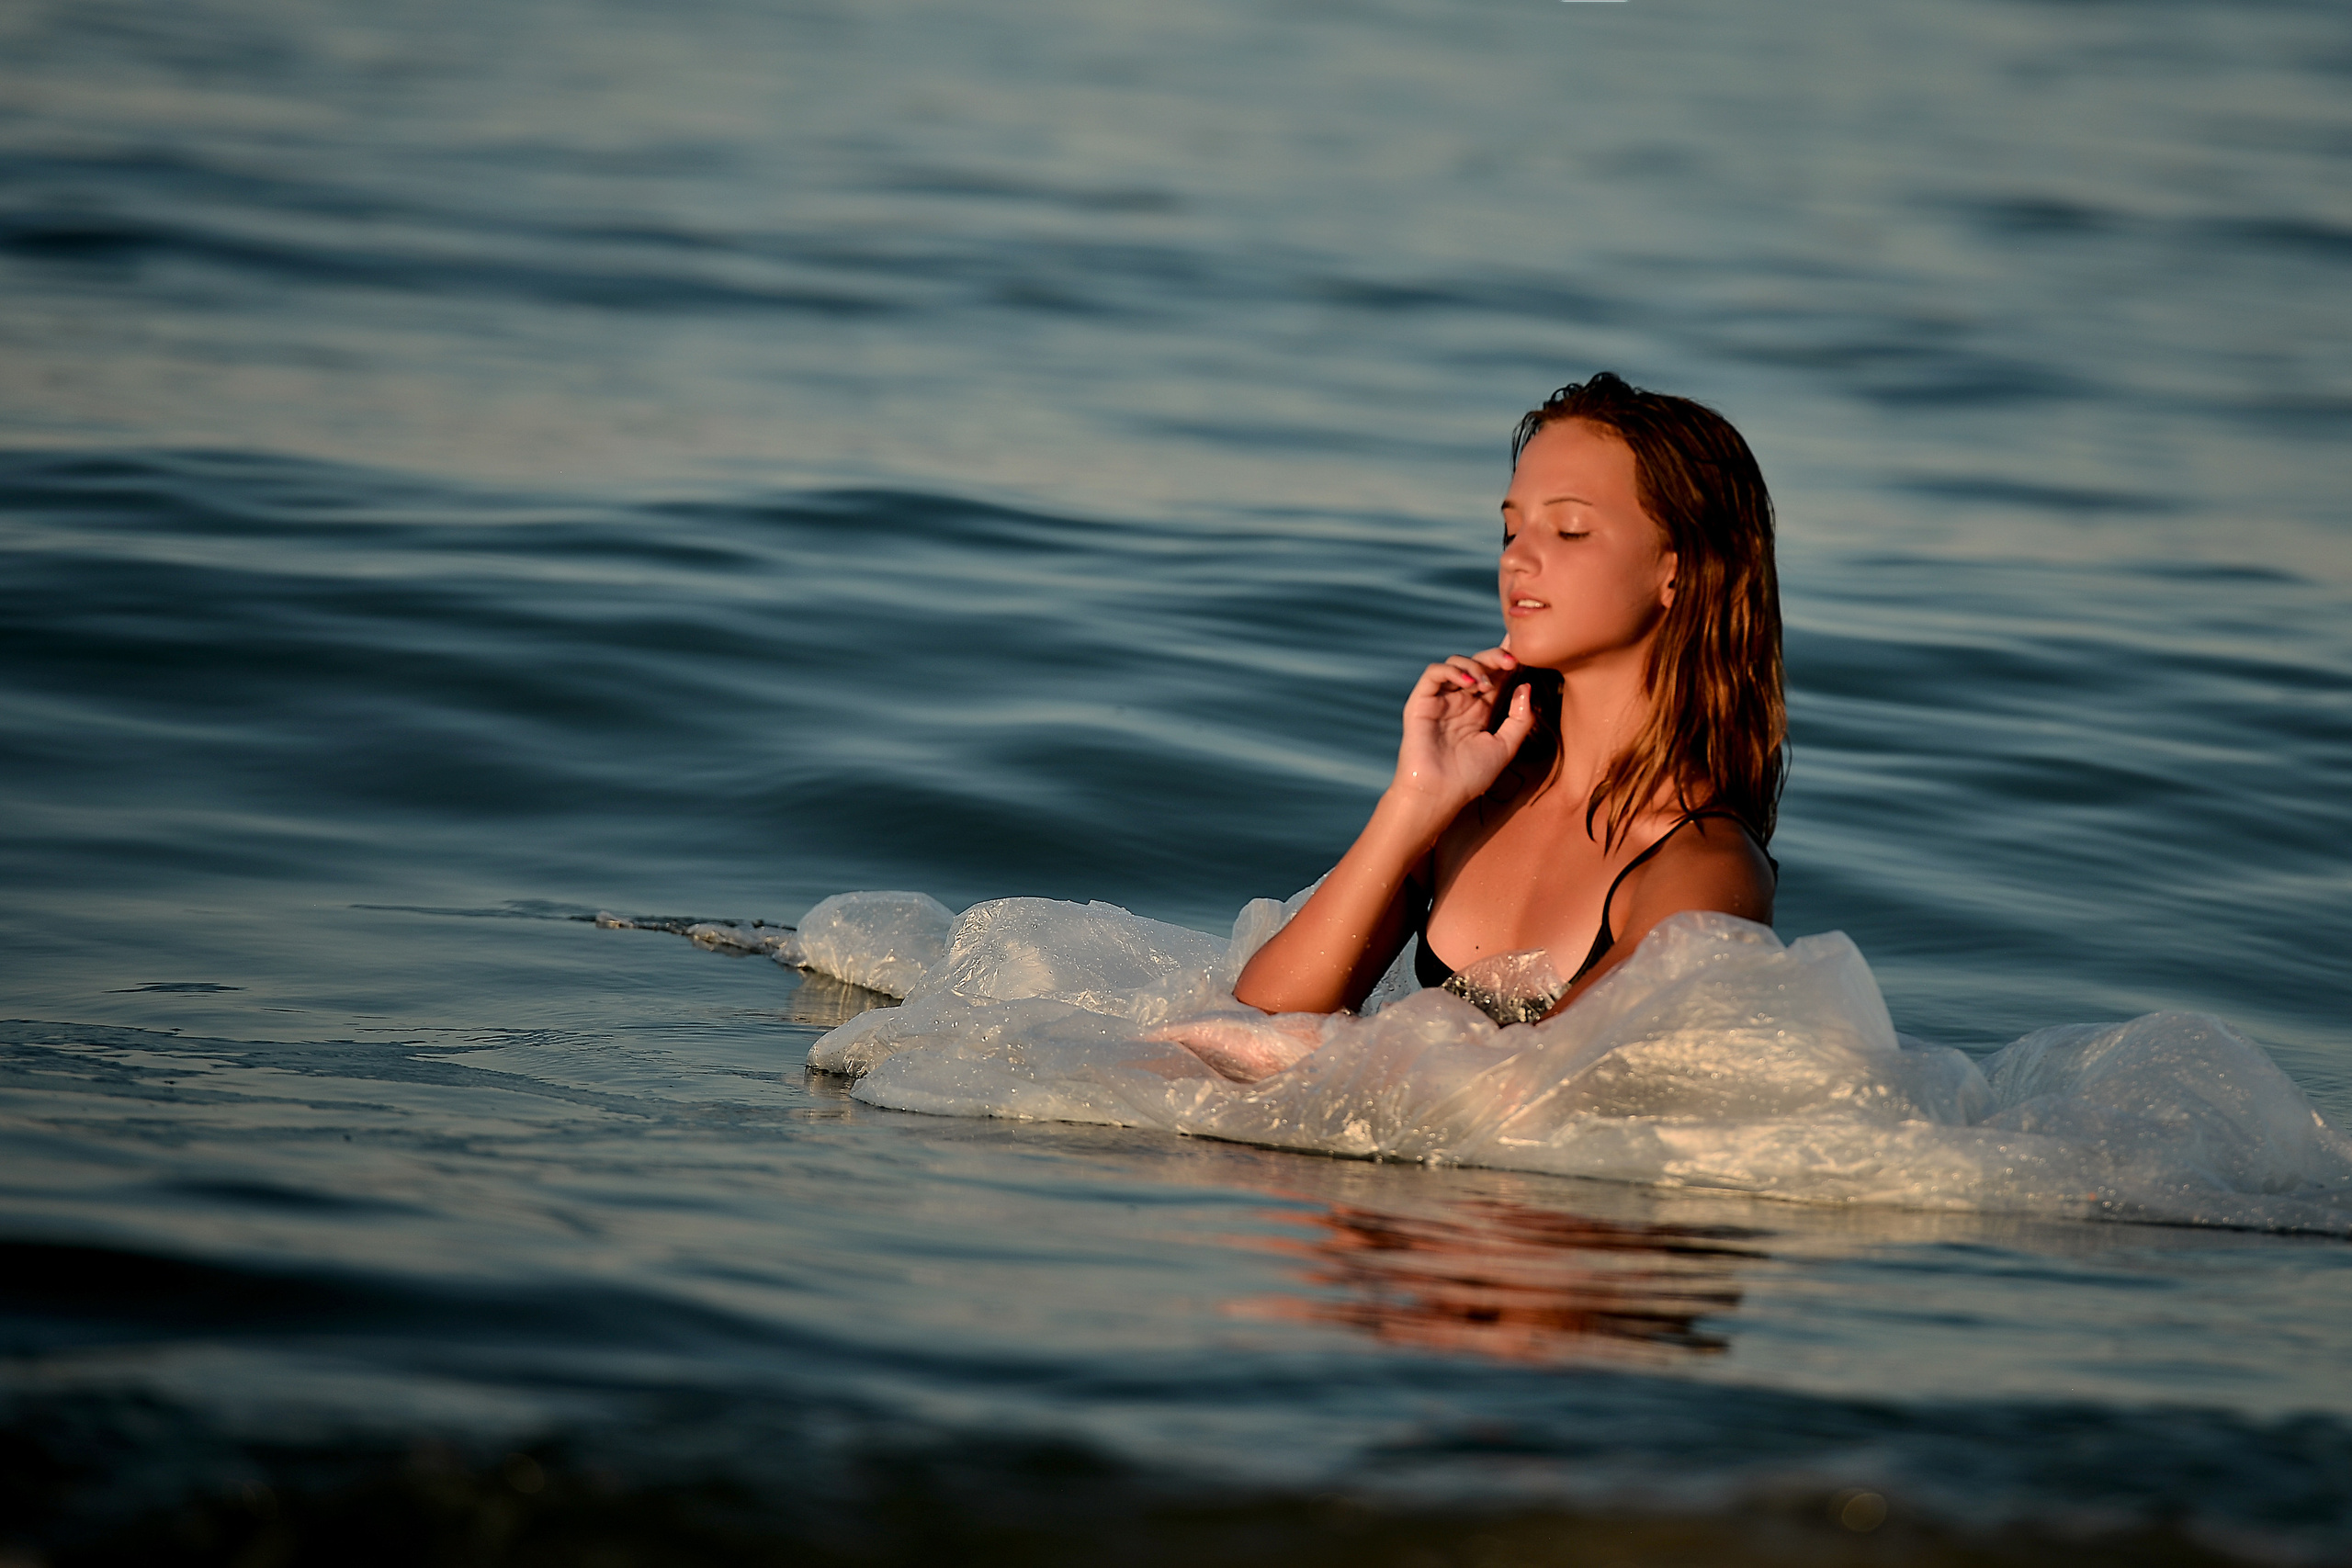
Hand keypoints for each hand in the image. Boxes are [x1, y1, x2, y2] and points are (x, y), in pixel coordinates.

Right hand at [1389, 645, 1535, 819]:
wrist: (1439, 794)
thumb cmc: (1470, 776)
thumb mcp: (1506, 747)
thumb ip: (1520, 718)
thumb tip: (1525, 686)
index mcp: (1480, 710)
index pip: (1496, 676)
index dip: (1509, 660)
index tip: (1527, 650)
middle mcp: (1461, 700)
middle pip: (1479, 663)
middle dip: (1496, 656)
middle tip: (1512, 661)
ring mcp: (1440, 699)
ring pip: (1456, 663)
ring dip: (1475, 666)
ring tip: (1485, 685)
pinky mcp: (1421, 702)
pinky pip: (1433, 673)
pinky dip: (1452, 671)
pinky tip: (1469, 684)